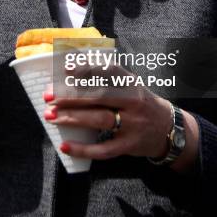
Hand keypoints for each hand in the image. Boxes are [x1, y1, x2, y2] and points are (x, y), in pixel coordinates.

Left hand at [44, 64, 198, 171]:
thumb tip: (72, 67)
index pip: (108, 72)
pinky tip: (65, 146)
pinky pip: (103, 149)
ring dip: (72, 118)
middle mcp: (133, 101)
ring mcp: (132, 124)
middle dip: (70, 95)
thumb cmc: (140, 103)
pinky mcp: (129, 146)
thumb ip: (107, 78)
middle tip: (48, 95)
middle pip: (99, 96)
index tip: (65, 68)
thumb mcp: (130, 85)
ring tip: (51, 115)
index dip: (86, 69)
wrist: (168, 129)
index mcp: (131, 83)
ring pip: (99, 120)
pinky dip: (83, 149)